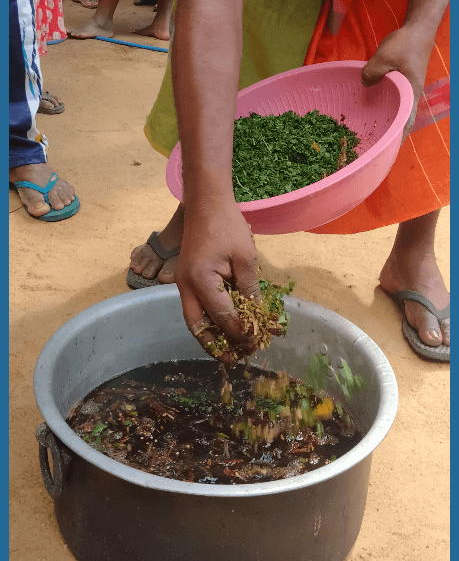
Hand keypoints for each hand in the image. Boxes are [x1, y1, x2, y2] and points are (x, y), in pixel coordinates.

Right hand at [175, 200, 260, 354]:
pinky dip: (207, 320)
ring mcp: (183, 282)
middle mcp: (186, 285)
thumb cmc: (227, 225)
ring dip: (209, 336)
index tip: (255, 340)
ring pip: (193, 319)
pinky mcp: (186, 278)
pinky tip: (222, 325)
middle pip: (197, 326)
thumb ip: (248, 288)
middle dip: (214, 345)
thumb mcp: (245, 257)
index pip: (221, 315)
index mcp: (200, 280)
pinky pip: (194, 306)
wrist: (206, 202)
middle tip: (232, 359)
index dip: (239, 331)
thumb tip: (255, 315)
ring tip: (226, 350)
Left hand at [362, 25, 433, 140]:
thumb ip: (372, 73)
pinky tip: (375, 105)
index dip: (398, 137)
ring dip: (390, 118)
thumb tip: (365, 85)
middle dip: (392, 132)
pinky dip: (388, 105)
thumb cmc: (405, 44)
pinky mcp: (406, 81)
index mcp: (411, 93)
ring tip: (374, 128)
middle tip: (375, 143)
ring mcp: (410, 88)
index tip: (387, 149)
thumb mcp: (384, 57)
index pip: (406, 122)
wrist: (419, 28)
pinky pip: (396, 99)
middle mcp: (412, 94)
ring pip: (400, 109)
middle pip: (404, 119)